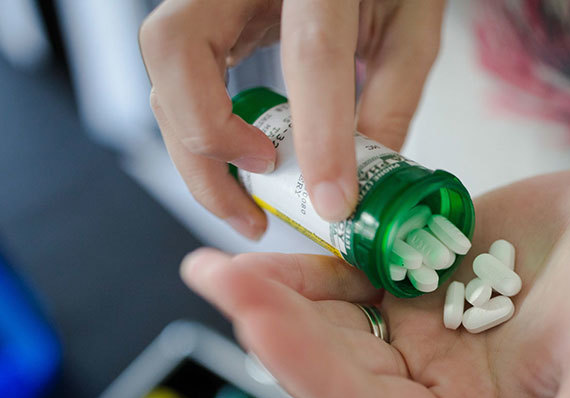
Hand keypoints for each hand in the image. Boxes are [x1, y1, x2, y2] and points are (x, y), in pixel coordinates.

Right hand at [140, 0, 445, 237]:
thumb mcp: (409, 24)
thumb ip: (392, 97)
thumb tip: (365, 181)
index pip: (310, 53)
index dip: (320, 136)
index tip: (332, 202)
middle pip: (178, 51)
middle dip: (207, 143)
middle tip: (256, 204)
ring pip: (160, 69)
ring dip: (194, 152)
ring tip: (246, 206)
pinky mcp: (201, 13)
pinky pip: (174, 75)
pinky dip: (199, 131)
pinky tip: (238, 168)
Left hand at [181, 166, 569, 397]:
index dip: (312, 372)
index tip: (258, 321)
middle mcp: (427, 385)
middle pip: (334, 367)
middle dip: (274, 328)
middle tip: (216, 278)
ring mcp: (411, 333)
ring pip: (327, 323)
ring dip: (274, 297)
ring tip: (216, 265)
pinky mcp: (407, 284)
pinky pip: (345, 278)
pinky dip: (307, 262)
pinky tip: (266, 242)